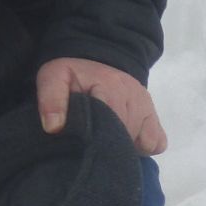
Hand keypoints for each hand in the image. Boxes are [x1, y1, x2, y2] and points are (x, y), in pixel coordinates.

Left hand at [36, 57, 167, 154]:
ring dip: (121, 146)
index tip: (82, 145)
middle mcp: (134, 96)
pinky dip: (140, 147)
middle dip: (106, 145)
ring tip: (102, 138)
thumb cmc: (73, 75)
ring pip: (140, 142)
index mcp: (110, 87)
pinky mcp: (154, 118)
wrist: (96, 58)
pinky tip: (122, 140)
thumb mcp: (53, 78)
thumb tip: (54, 127)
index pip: (110, 125)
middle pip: (125, 136)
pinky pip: (155, 143)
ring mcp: (148, 107)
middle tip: (89, 143)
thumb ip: (51, 100)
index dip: (94, 140)